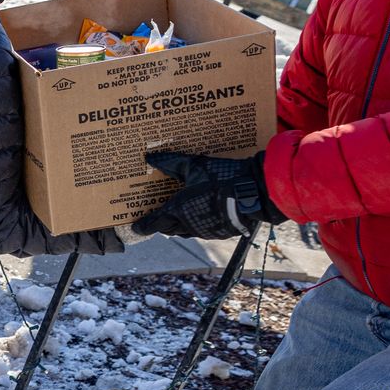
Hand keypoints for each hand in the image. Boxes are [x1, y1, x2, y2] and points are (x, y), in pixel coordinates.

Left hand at [134, 151, 285, 238]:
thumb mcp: (194, 166)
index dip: (143, 226)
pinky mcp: (220, 232)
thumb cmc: (222, 177)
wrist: (254, 192)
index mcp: (178, 210)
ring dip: (179, 225)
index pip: (154, 223)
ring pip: (186, 232)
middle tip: (156, 217)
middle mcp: (189, 224)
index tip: (135, 228)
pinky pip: (203, 231)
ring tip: (177, 215)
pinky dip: (197, 224)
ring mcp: (206, 230)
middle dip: (161, 224)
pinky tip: (201, 214)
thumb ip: (171, 162)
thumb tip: (150, 158)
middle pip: (168, 229)